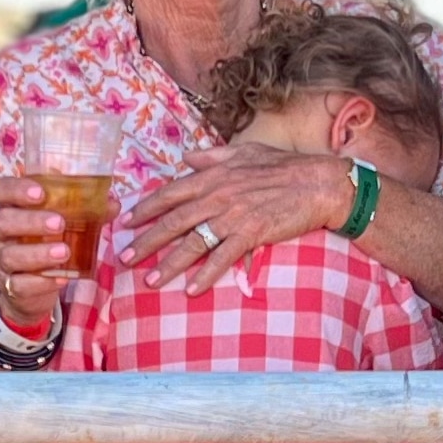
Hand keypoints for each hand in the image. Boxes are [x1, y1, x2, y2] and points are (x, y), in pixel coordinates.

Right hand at [0, 171, 80, 332]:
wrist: (29, 289)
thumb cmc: (44, 244)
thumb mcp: (61, 225)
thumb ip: (84, 212)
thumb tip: (113, 203)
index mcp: (11, 209)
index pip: (3, 190)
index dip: (17, 189)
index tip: (40, 192)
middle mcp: (1, 233)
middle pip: (4, 221)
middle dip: (31, 221)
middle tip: (60, 223)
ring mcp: (2, 261)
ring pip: (10, 255)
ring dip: (38, 253)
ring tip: (65, 252)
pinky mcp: (11, 287)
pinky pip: (21, 284)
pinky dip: (42, 282)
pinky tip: (61, 278)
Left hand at [114, 137, 355, 294]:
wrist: (319, 183)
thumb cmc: (284, 166)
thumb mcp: (245, 152)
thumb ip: (213, 157)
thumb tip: (188, 156)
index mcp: (213, 176)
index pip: (170, 193)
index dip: (145, 209)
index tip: (126, 223)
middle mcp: (218, 196)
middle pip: (173, 222)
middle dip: (146, 241)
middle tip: (124, 258)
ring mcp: (233, 216)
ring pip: (193, 243)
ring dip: (169, 263)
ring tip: (151, 280)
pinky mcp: (251, 233)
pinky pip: (223, 258)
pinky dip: (206, 275)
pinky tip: (192, 290)